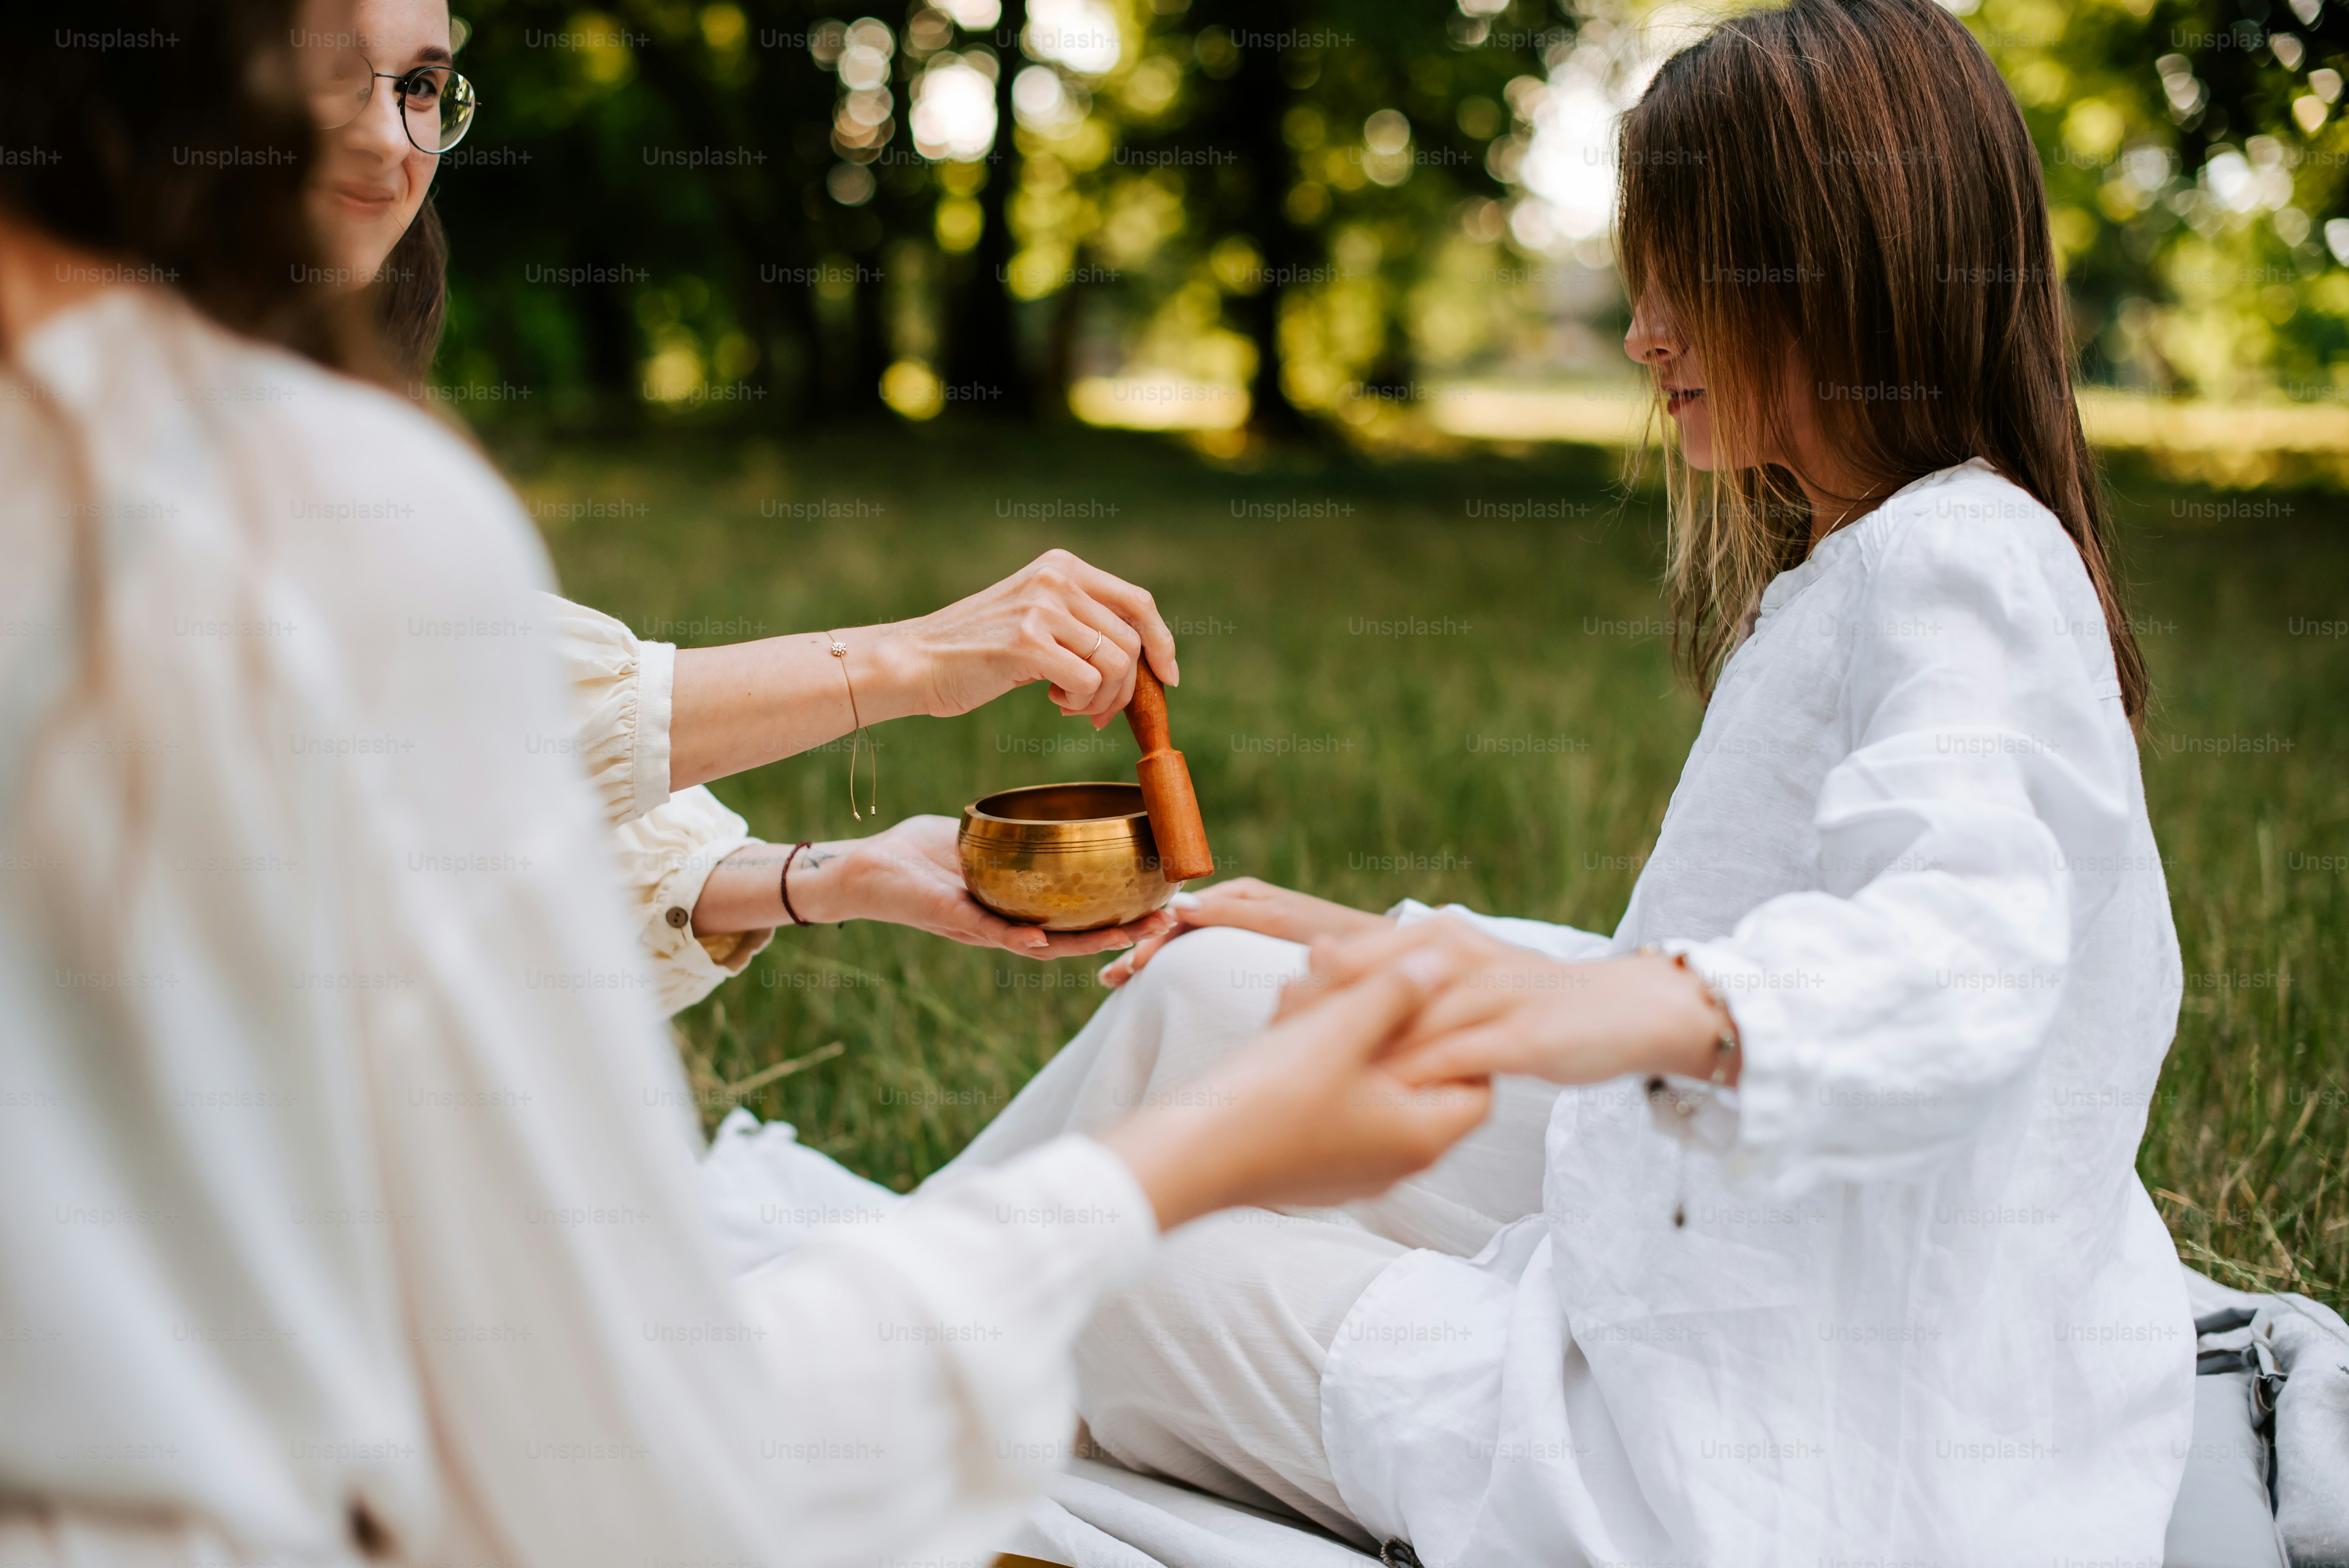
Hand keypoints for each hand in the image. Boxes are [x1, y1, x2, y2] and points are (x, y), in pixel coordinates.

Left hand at [769, 817, 1177, 957]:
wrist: (861, 869)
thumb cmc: (912, 853)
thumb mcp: (972, 840)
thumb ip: (1006, 836)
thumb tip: (1041, 815)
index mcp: (1013, 906)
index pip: (1073, 916)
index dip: (1113, 913)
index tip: (1154, 900)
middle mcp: (1003, 925)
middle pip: (1072, 937)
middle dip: (1118, 932)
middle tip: (1160, 921)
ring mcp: (980, 927)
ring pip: (1043, 944)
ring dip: (1084, 943)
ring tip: (1125, 934)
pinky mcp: (952, 920)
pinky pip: (990, 934)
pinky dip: (1018, 938)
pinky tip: (1044, 938)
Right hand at [887, 548, 1178, 725]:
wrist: (917, 661)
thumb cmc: (978, 651)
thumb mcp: (1036, 619)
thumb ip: (1081, 623)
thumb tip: (1144, 660)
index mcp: (1062, 567)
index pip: (1137, 601)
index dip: (1162, 642)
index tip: (1167, 676)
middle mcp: (1056, 579)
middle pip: (1131, 639)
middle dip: (1127, 686)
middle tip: (1101, 712)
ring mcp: (1042, 608)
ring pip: (1116, 663)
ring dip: (1103, 699)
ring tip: (1071, 706)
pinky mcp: (1027, 642)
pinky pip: (1089, 682)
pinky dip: (1082, 704)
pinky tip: (1054, 702)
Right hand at [1097, 877, 1389, 987]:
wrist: (1379, 955)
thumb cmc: (1334, 936)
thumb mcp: (1280, 922)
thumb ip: (1231, 912)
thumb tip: (1178, 907)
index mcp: (1243, 895)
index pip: (1182, 917)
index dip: (1152, 941)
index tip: (1127, 968)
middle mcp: (1240, 909)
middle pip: (1177, 931)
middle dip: (1141, 952)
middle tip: (1108, 980)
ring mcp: (1245, 933)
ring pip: (1187, 948)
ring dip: (1153, 964)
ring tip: (1118, 986)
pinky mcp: (1254, 954)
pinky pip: (1205, 960)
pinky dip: (1178, 972)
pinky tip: (1159, 991)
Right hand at [1097, 949, 1494, 1229]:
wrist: (1183, 1159)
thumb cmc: (1271, 1096)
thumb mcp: (1341, 1028)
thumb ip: (1396, 991)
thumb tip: (1441, 965)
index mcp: (1420, 1139)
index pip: (1477, 1086)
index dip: (1459, 1034)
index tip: (1425, 991)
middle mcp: (1393, 1164)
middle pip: (1415, 1078)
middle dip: (1384, 1016)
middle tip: (1354, 971)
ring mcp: (1347, 1169)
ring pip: (1365, 1085)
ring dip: (1341, 1028)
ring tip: (1307, 979)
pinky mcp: (1305, 1165)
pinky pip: (1329, 1103)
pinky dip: (1314, 1059)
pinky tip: (1284, 1013)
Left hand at [1287, 917, 1735, 1088]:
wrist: (1625, 1009)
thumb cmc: (1531, 998)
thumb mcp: (1459, 975)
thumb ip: (1400, 974)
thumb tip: (1323, 970)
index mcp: (1437, 936)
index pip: (1352, 953)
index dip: (1303, 986)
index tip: (1266, 1016)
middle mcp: (1459, 955)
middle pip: (1368, 982)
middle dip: (1317, 1015)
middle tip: (1272, 1048)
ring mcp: (1492, 995)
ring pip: (1408, 1021)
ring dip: (1357, 1051)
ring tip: (1308, 1085)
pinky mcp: (1521, 1037)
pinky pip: (1458, 1058)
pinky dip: (1417, 1079)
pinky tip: (1384, 1105)